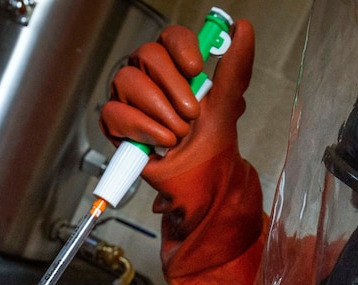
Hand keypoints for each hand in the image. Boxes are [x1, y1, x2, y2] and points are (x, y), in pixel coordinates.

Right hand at [99, 19, 254, 186]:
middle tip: (192, 113)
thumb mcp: (227, 104)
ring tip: (177, 134)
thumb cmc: (211, 145)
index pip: (170, 37)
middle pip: (146, 54)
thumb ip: (235, 67)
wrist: (201, 182)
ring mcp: (130, 98)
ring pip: (126, 81)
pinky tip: (160, 142)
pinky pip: (114, 112)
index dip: (181, 48)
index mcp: (176, 67)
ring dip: (159, 112)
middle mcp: (150, 77)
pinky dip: (141, 129)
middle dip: (173, 88)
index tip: (196, 69)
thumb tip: (243, 29)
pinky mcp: (116, 123)